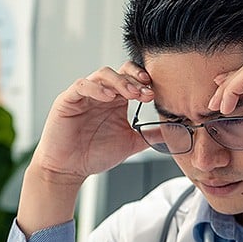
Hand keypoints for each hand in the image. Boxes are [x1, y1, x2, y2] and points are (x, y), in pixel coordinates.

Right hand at [32, 62, 153, 185]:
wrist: (69, 169)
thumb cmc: (94, 154)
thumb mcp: (130, 143)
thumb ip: (150, 135)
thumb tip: (175, 132)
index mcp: (117, 101)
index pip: (132, 79)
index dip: (144, 82)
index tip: (155, 94)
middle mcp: (102, 94)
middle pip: (120, 72)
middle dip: (135, 80)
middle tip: (147, 93)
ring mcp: (85, 95)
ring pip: (103, 75)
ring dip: (119, 82)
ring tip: (131, 94)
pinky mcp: (68, 100)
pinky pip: (82, 86)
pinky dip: (96, 88)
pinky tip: (108, 97)